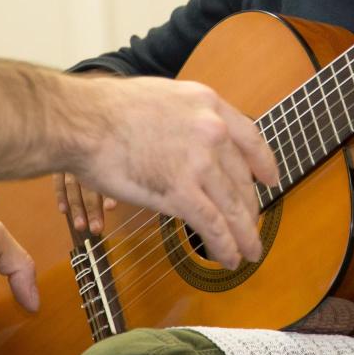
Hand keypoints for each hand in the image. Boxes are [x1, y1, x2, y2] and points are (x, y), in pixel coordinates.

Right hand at [64, 76, 279, 269]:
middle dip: (249, 208)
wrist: (83, 121)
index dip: (264, 164)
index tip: (270, 180)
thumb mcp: (162, 98)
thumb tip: (189, 146)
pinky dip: (225, 245)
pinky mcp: (181, 190)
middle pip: (243, 178)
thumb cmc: (107, 110)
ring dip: (243, 235)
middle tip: (251, 225)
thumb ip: (185, 120)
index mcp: (207, 104)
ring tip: (249, 252)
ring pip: (233, 206)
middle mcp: (212, 130)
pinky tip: (229, 257)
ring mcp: (199, 160)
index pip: (250, 138)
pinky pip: (213, 224)